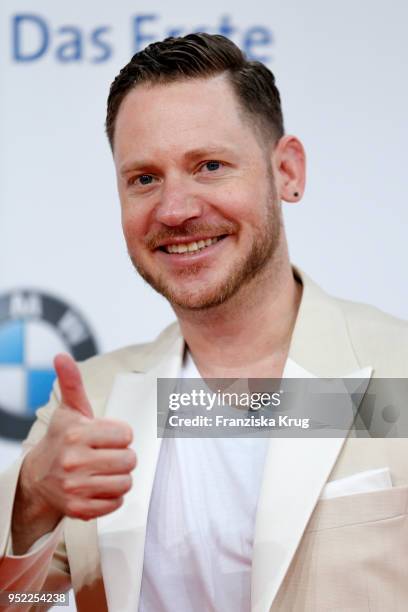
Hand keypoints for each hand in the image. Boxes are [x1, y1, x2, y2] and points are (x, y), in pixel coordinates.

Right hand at [21, 353, 136, 522]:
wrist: (38, 476)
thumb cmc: (61, 438)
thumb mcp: (69, 409)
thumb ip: (71, 382)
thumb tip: (61, 356)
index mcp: (77, 434)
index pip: (126, 435)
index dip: (121, 435)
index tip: (108, 436)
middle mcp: (74, 461)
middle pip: (129, 460)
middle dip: (123, 456)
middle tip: (108, 454)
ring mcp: (75, 487)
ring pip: (125, 483)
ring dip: (120, 477)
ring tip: (105, 470)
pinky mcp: (78, 509)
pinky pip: (115, 503)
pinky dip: (112, 497)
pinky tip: (99, 486)